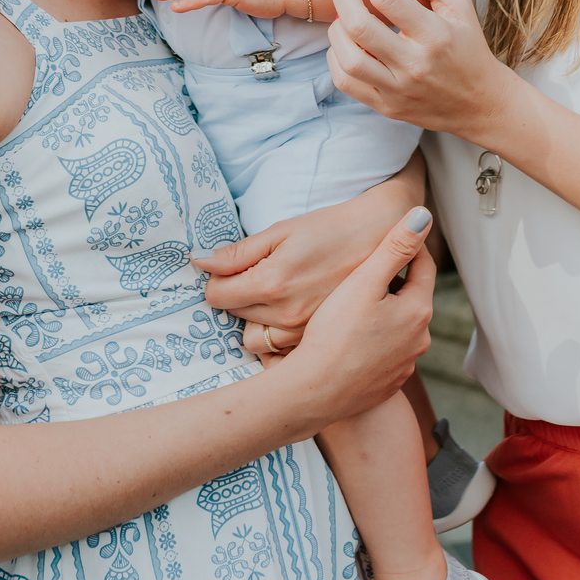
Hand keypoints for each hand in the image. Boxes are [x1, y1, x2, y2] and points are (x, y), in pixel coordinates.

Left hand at [193, 162, 425, 337]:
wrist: (380, 238)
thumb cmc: (329, 229)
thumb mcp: (281, 232)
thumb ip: (238, 252)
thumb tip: (199, 261)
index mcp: (271, 281)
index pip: (217, 296)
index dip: (217, 283)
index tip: (229, 273)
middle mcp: (285, 312)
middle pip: (233, 319)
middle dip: (237, 301)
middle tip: (257, 281)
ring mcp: (304, 331)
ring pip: (255, 340)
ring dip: (257, 322)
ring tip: (276, 299)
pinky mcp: (319, 340)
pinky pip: (281, 351)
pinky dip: (280, 336)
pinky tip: (292, 315)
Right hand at [270, 207, 435, 412]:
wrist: (314, 393)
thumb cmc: (334, 333)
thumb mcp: (363, 281)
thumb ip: (395, 246)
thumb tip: (423, 215)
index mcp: (418, 311)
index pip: (423, 266)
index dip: (406, 246)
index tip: (387, 235)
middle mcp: (419, 341)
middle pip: (411, 296)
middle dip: (394, 279)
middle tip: (366, 265)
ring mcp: (404, 366)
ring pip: (398, 325)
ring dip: (384, 310)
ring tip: (354, 299)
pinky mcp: (386, 384)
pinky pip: (385, 351)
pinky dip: (374, 338)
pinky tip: (349, 334)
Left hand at [326, 0, 509, 138]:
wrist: (479, 103)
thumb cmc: (468, 47)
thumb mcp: (458, 4)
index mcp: (436, 35)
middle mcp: (415, 65)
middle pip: (359, 26)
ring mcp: (398, 90)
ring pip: (348, 58)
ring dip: (337, 29)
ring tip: (347, 14)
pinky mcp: (386, 107)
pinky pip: (346, 83)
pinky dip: (336, 57)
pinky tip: (347, 43)